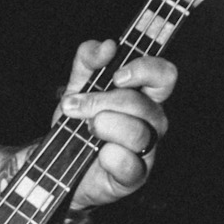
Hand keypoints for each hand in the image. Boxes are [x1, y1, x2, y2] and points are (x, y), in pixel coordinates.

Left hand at [57, 40, 175, 208]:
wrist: (59, 164)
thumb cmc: (77, 125)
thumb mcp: (76, 86)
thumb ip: (88, 60)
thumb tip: (107, 46)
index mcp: (144, 96)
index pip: (164, 75)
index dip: (145, 70)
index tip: (117, 75)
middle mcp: (152, 122)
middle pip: (143, 104)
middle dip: (103, 102)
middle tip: (75, 107)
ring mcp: (146, 150)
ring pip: (137, 132)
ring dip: (104, 126)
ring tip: (86, 129)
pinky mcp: (135, 177)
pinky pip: (130, 165)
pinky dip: (110, 157)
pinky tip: (98, 154)